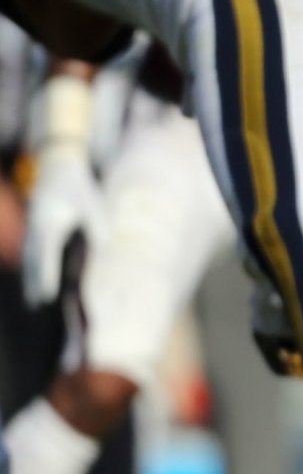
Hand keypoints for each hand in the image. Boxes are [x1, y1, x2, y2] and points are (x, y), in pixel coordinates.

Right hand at [20, 146, 102, 306]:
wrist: (56, 168)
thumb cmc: (79, 188)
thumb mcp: (91, 205)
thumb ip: (95, 227)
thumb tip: (103, 250)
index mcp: (50, 224)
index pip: (46, 255)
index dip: (45, 276)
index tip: (46, 295)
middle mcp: (36, 229)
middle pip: (33, 261)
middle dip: (34, 283)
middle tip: (36, 305)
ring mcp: (31, 230)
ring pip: (29, 259)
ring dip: (31, 279)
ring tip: (34, 303)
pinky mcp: (33, 230)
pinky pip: (31, 254)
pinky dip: (33, 269)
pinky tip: (35, 285)